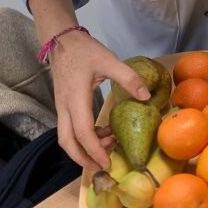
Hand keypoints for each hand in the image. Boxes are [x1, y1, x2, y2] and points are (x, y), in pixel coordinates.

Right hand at [47, 30, 150, 169]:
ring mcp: (61, 107)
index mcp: (76, 99)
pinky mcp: (63, 105)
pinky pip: (69, 129)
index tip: (107, 163)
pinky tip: (102, 132)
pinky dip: (83, 137)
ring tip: (108, 146)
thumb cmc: (84, 51)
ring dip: (83, 148)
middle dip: (83, 159)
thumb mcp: (109, 61)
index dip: (95, 150)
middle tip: (103, 167)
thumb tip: (146, 96)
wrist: (61, 40)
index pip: (83, 132)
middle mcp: (64, 107)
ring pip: (66, 137)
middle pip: (68, 142)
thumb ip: (128, 78)